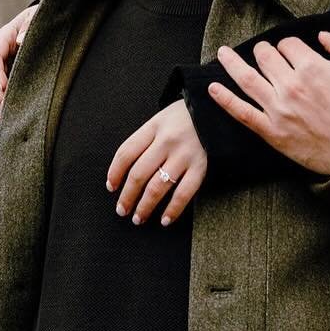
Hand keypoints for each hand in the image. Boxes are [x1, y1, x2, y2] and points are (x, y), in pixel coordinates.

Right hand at [0, 4, 38, 116]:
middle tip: (3, 106)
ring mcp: (2, 64)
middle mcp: (0, 52)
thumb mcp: (36, 17)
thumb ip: (29, 27)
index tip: (3, 86)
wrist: (44, 20)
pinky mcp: (7, 74)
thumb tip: (21, 40)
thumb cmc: (40, 17)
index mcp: (5, 37)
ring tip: (2, 114)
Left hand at [106, 100, 206, 225]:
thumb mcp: (163, 119)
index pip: (126, 153)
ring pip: (157, 187)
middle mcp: (167, 140)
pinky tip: (165, 220)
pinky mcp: (201, 166)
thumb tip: (126, 170)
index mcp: (154, 126)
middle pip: (138, 174)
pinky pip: (184, 193)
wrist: (218, 110)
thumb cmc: (186, 117)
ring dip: (145, 206)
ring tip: (138, 218)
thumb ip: (147, 139)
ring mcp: (184, 154)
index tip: (111, 187)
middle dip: (127, 196)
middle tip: (122, 210)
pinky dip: (173, 209)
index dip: (115, 173)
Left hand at [208, 31, 329, 174]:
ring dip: (231, 63)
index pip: (288, 45)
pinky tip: (212, 88)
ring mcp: (278, 109)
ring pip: (247, 78)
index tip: (292, 52)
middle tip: (264, 53)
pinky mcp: (271, 131)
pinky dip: (224, 99)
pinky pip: (242, 113)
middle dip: (263, 51)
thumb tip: (321, 36)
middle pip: (265, 57)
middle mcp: (290, 86)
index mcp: (312, 68)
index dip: (289, 46)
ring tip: (222, 54)